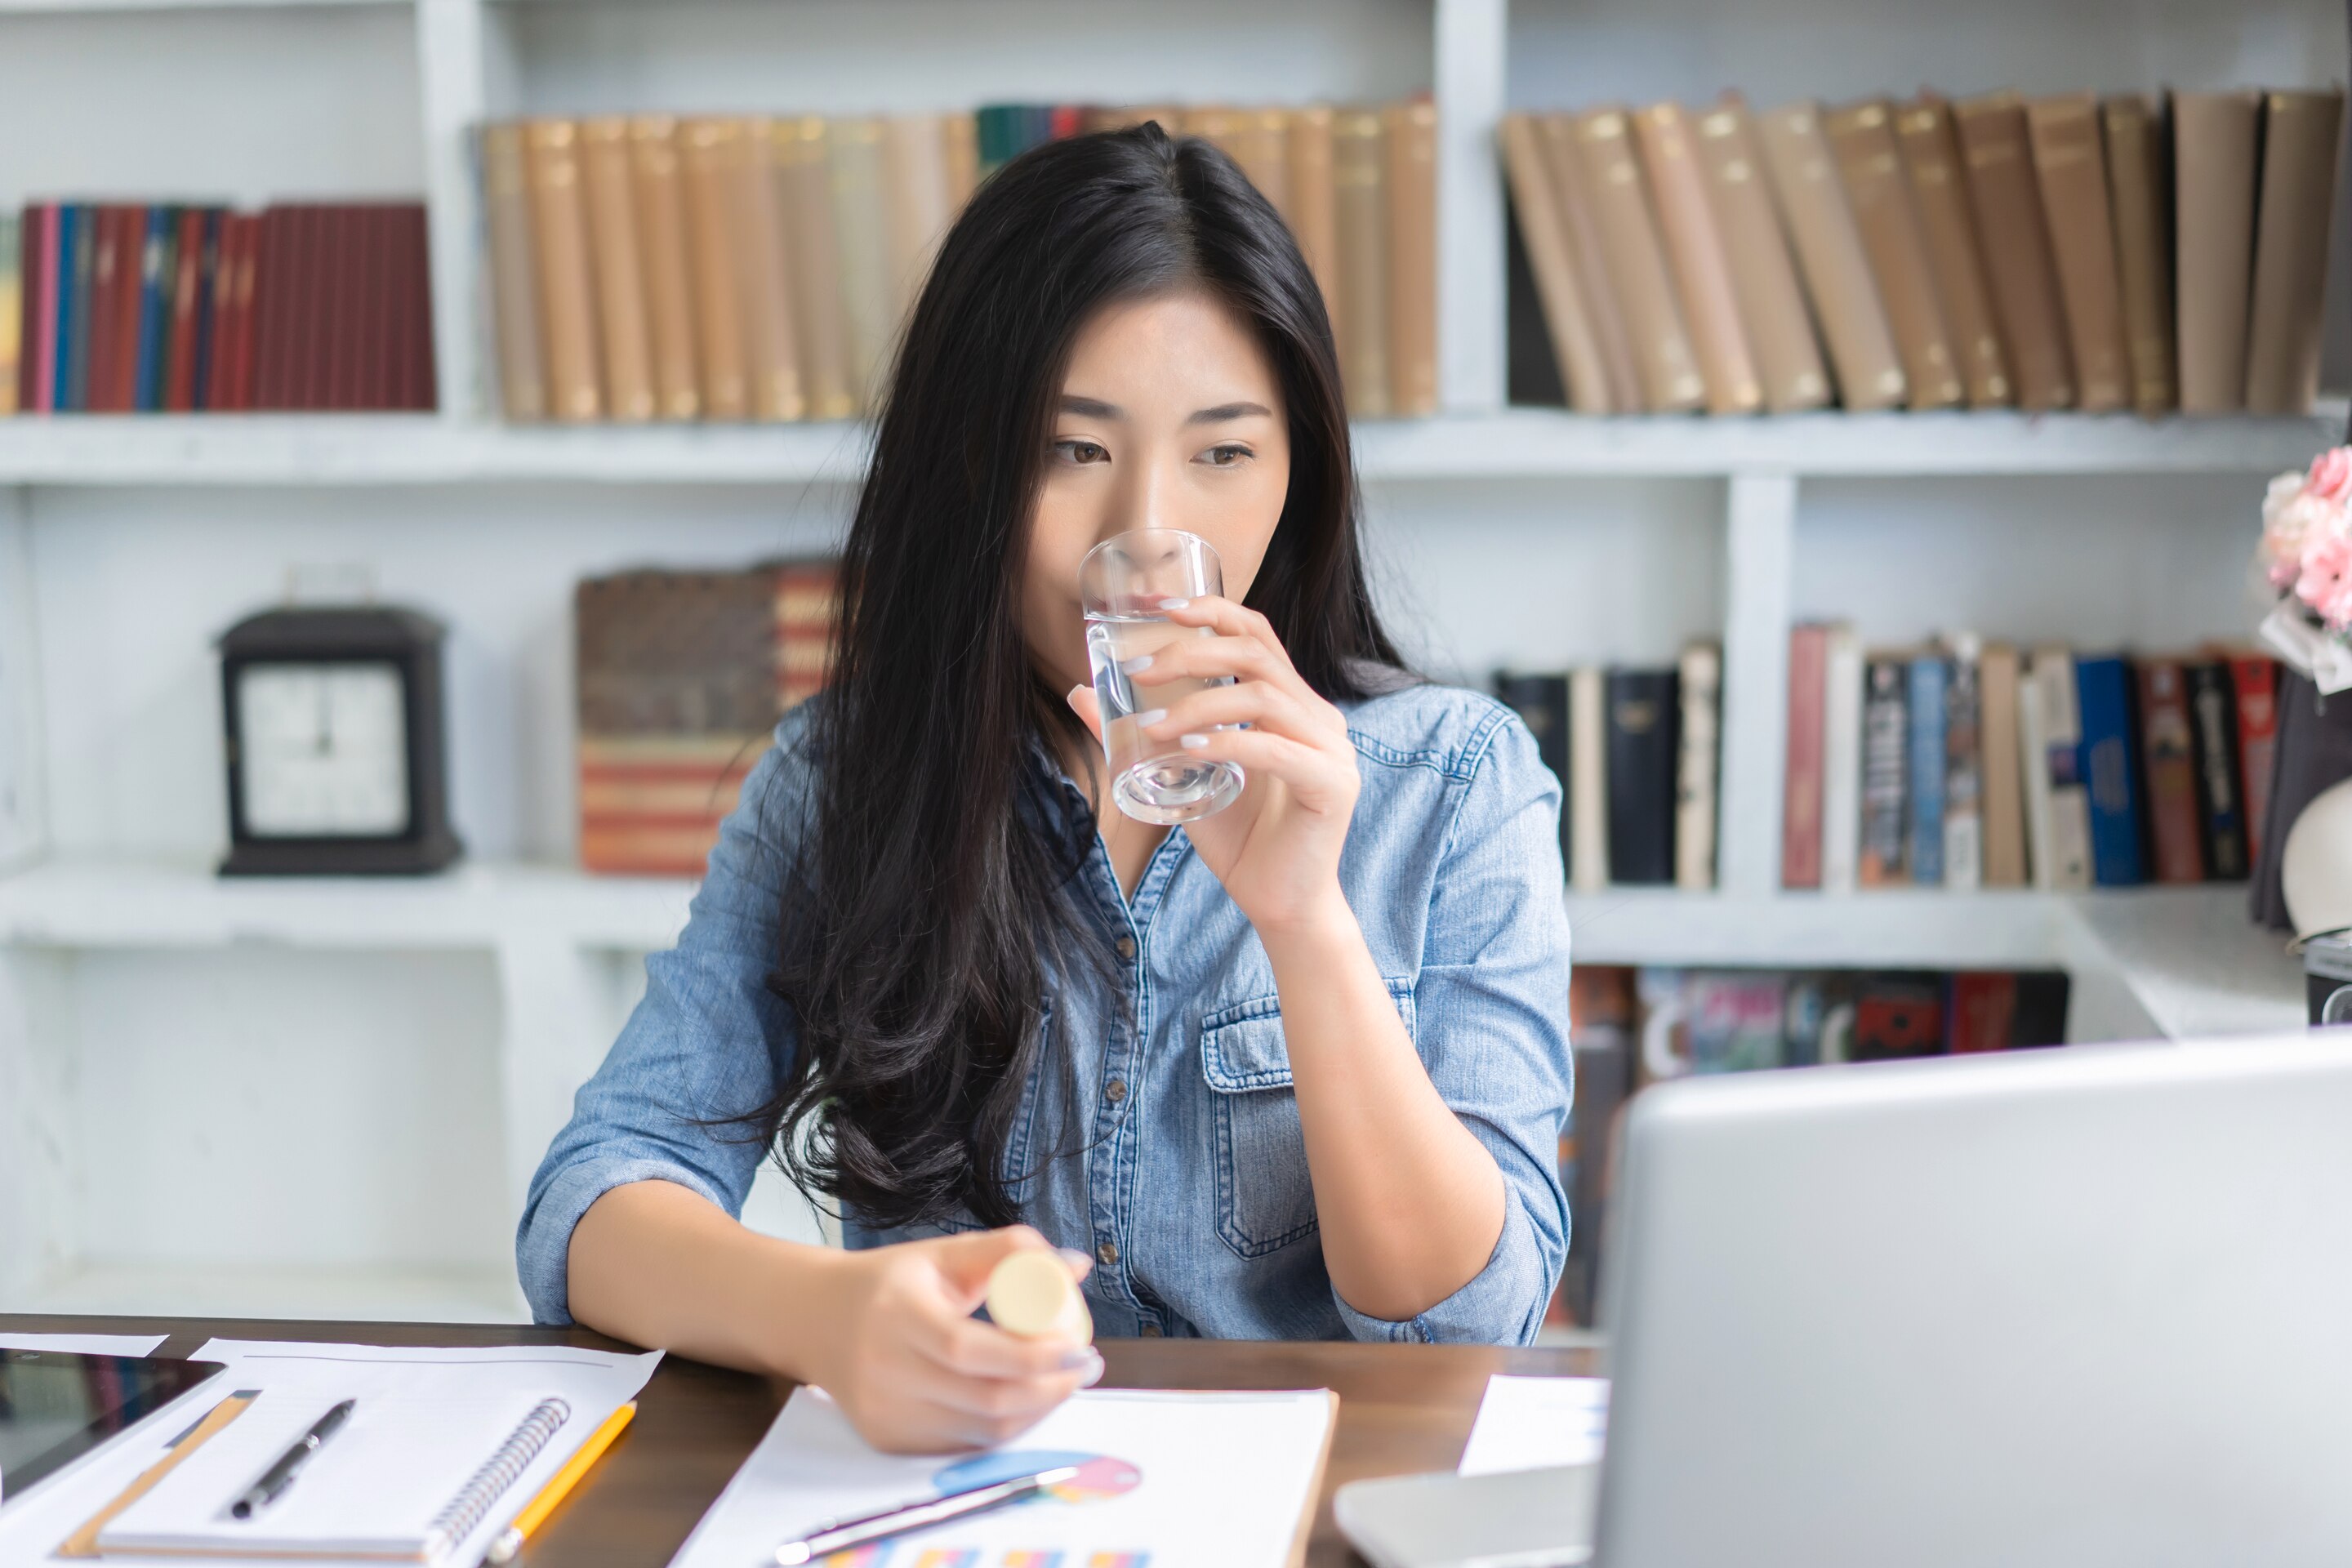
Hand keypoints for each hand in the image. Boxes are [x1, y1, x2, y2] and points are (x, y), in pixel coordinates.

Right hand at [799, 1226, 1099, 1453]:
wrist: (818, 1320)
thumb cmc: (891, 1283)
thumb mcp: (944, 1254)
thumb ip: (1011, 1252)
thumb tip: (1076, 1265)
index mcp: (898, 1315)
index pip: (970, 1349)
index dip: (1031, 1355)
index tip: (1077, 1344)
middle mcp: (886, 1370)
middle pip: (984, 1399)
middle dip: (1050, 1388)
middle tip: (1086, 1366)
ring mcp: (885, 1413)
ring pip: (981, 1430)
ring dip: (1036, 1410)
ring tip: (1064, 1381)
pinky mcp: (888, 1440)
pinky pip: (963, 1443)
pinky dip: (1005, 1426)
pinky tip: (1027, 1401)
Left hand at [1067, 595, 1358, 933]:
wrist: (1282, 905)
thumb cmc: (1240, 839)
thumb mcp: (1180, 775)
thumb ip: (1140, 734)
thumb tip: (1082, 693)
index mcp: (1292, 703)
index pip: (1256, 634)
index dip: (1208, 609)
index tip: (1155, 606)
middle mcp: (1318, 716)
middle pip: (1256, 652)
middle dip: (1190, 652)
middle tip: (1137, 672)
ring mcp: (1332, 749)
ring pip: (1263, 695)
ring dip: (1199, 704)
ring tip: (1152, 725)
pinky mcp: (1333, 785)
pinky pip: (1277, 750)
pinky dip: (1229, 743)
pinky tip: (1189, 749)